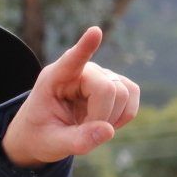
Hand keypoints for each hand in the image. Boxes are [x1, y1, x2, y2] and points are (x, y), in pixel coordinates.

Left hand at [2, 27, 140, 166]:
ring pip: (124, 92)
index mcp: (54, 78)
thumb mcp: (53, 144)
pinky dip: (124, 116)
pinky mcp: (116, 82)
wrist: (45, 131)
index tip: (95, 32)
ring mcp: (101, 73)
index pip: (72, 60)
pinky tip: (104, 122)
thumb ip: (78, 141)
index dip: (85, 47)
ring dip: (112, 118)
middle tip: (82, 131)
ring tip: (89, 125)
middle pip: (108, 89)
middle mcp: (81, 70)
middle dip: (102, 117)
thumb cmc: (43, 134)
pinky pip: (133, 96)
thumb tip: (109, 131)